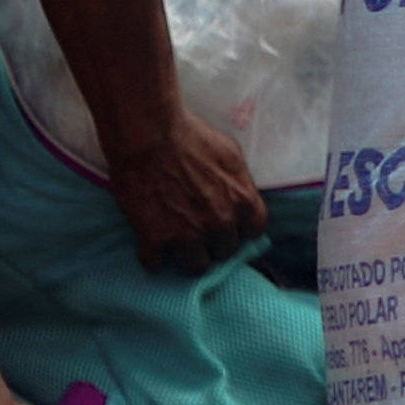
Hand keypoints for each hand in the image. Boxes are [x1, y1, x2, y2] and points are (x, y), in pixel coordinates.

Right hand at [107, 113, 270, 273]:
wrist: (151, 137)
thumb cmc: (192, 137)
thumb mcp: (230, 153)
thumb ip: (238, 182)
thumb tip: (239, 195)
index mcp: (242, 200)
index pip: (254, 231)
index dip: (241, 229)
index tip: (230, 226)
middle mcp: (220, 223)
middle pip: (225, 251)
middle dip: (214, 243)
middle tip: (199, 231)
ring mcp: (188, 235)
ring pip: (196, 266)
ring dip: (187, 256)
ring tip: (177, 244)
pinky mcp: (155, 241)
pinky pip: (156, 265)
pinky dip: (153, 257)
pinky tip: (150, 245)